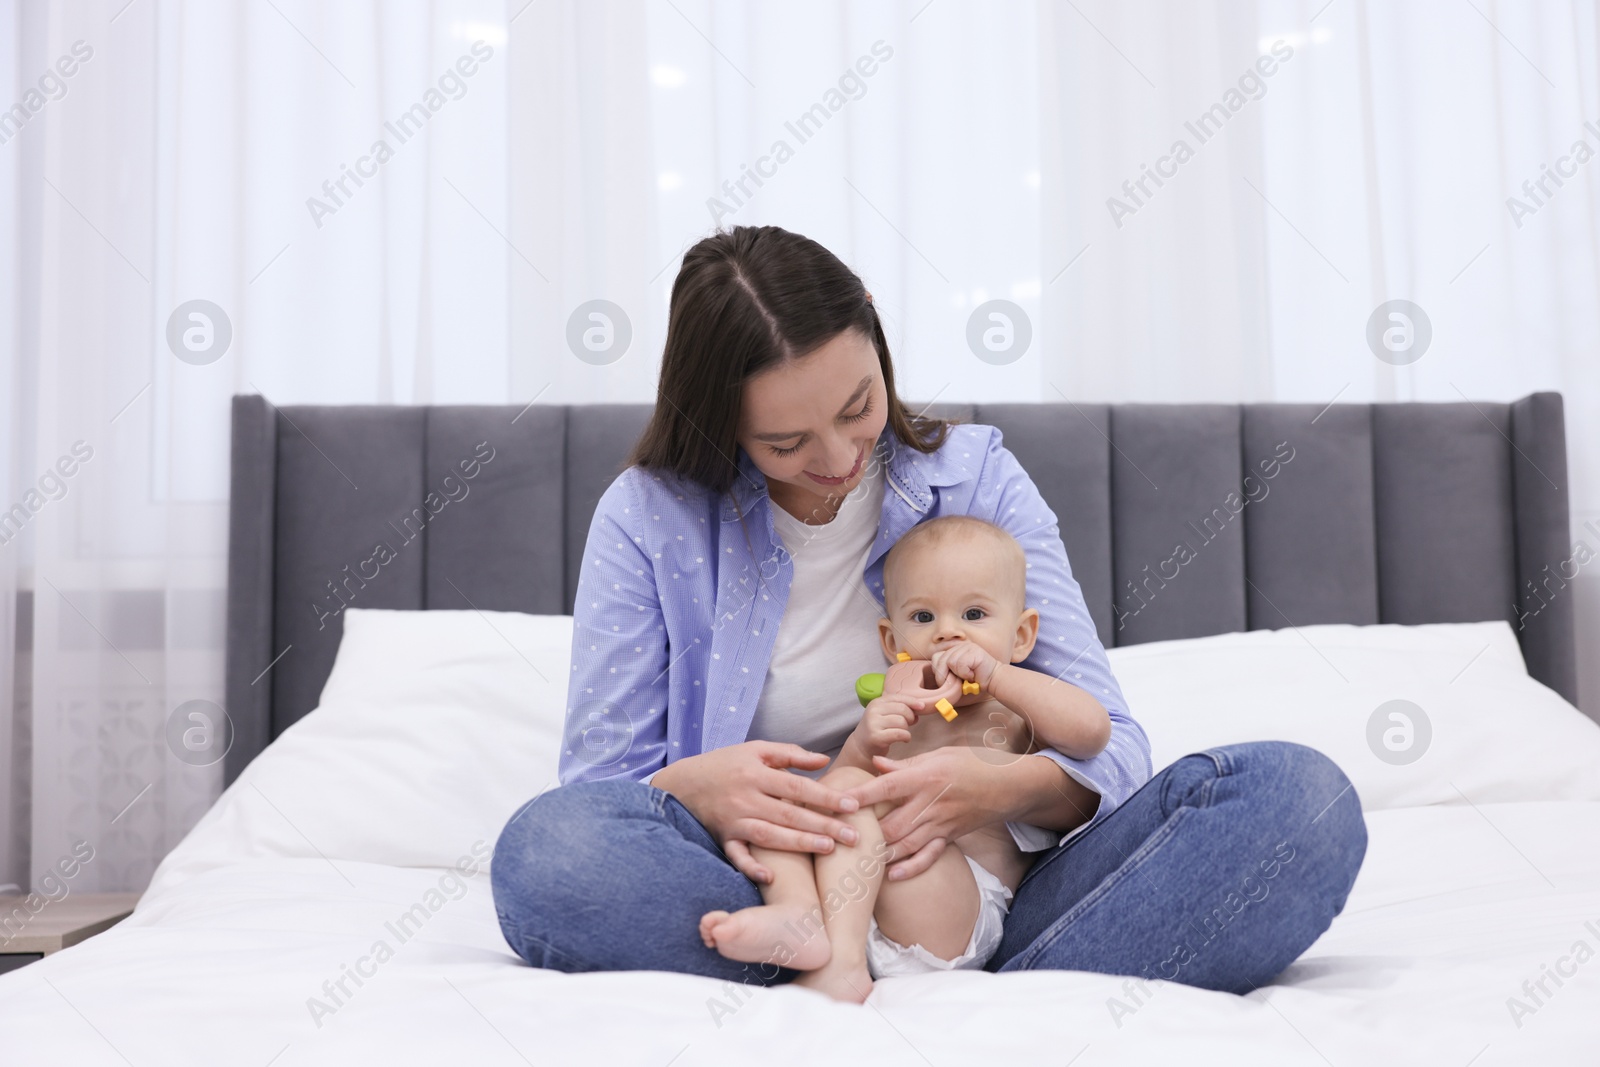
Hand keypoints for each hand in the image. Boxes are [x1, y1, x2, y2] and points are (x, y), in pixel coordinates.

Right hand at [649, 742, 860, 884]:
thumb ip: (790, 755)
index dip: (825, 797)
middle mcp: (746, 798)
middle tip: (853, 836)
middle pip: (790, 814)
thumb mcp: (755, 750)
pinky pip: (737, 856)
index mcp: (757, 774)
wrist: (682, 783)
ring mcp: (734, 820)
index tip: (852, 805)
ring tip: (828, 849)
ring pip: (770, 836)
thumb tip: (824, 761)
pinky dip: (751, 867)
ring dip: (799, 844)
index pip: (798, 787)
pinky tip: (771, 876)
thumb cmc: (725, 764)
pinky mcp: (723, 838)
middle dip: (823, 825)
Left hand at [842, 747, 1010, 881]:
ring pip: (905, 844)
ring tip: (858, 859)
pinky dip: (910, 867)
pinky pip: (928, 856)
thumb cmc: (972, 763)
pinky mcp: (950, 837)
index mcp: (925, 777)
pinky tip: (892, 875)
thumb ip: (905, 764)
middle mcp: (931, 803)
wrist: (1009, 785)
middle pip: (892, 823)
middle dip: (866, 832)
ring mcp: (941, 824)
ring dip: (882, 853)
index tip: (838, 801)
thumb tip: (876, 763)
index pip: (886, 787)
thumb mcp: (939, 754)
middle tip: (841, 836)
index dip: (861, 795)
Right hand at [849, 696, 926, 757]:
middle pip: (903, 709)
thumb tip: (920, 707)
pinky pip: (899, 734)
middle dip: (910, 717)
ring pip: (902, 721)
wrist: (861, 747)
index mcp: (877, 702)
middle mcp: (874, 710)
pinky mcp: (876, 737)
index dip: (913, 701)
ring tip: (902, 733)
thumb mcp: (885, 714)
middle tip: (909, 724)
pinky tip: (904, 740)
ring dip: (907, 729)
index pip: (899, 697)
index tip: (922, 707)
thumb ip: (900, 708)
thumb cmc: (877, 730)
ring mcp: (873, 723)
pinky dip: (906, 737)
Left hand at [930, 642, 1002, 695]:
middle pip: (940, 659)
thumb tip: (934, 681)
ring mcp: (966, 647)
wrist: (993, 680)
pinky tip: (973, 674)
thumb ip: (945, 675)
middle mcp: (958, 646)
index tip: (946, 680)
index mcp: (953, 651)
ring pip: (950, 662)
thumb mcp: (956, 678)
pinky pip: (960, 664)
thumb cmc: (974, 681)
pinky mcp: (973, 650)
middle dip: (944, 675)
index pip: (936, 657)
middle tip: (955, 683)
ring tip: (968, 676)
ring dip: (958, 674)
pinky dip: (965, 673)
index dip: (938, 670)